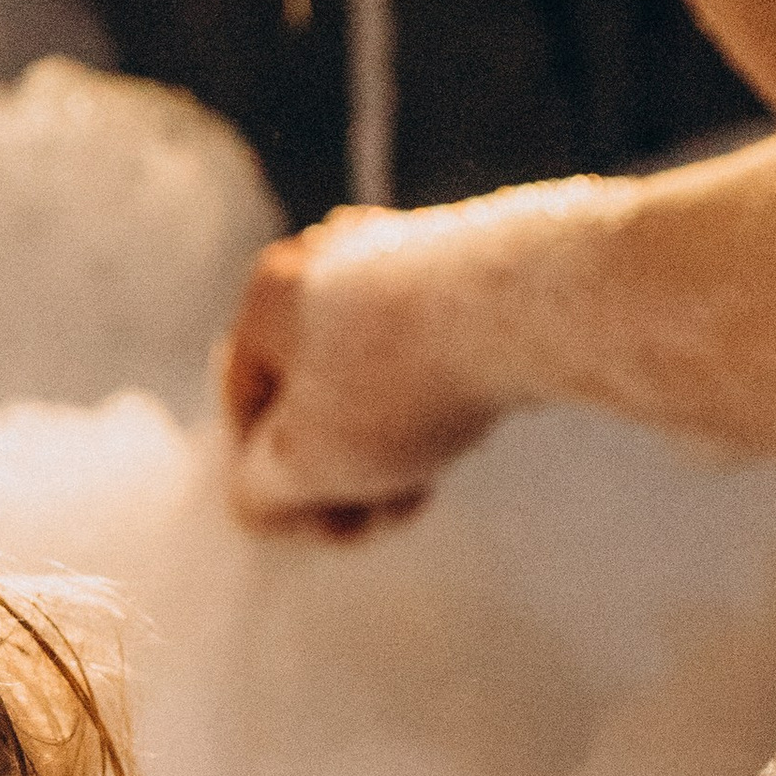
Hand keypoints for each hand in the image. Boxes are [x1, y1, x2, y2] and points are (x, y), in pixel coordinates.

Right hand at [221, 204, 507, 536]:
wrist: (531, 308)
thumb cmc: (401, 384)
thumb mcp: (302, 466)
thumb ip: (258, 493)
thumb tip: (257, 503)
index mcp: (267, 294)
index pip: (244, 405)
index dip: (274, 480)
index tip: (329, 524)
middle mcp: (327, 257)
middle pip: (315, 391)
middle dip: (344, 467)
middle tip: (385, 515)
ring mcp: (400, 252)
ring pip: (375, 373)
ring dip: (391, 443)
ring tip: (427, 479)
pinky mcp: (468, 260)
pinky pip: (431, 347)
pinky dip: (437, 396)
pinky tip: (467, 426)